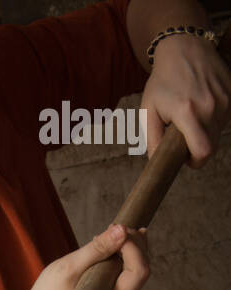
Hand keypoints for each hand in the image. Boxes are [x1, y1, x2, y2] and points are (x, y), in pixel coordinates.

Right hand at [21, 223, 149, 289]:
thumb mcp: (69, 268)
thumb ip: (97, 249)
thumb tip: (122, 230)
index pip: (139, 270)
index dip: (133, 246)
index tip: (116, 229)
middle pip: (142, 265)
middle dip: (133, 242)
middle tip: (113, 225)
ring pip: (136, 264)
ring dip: (127, 244)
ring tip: (107, 232)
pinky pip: (125, 267)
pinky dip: (121, 250)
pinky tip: (107, 242)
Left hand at [142, 33, 230, 165]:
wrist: (184, 45)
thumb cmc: (163, 79)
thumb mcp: (148, 109)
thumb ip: (152, 139)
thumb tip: (157, 161)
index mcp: (187, 112)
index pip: (203, 151)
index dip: (195, 161)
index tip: (187, 158)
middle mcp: (209, 106)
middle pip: (212, 145)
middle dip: (199, 148)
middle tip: (186, 138)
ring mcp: (224, 98)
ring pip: (219, 131)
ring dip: (207, 131)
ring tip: (193, 116)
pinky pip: (226, 116)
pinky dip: (215, 118)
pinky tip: (203, 105)